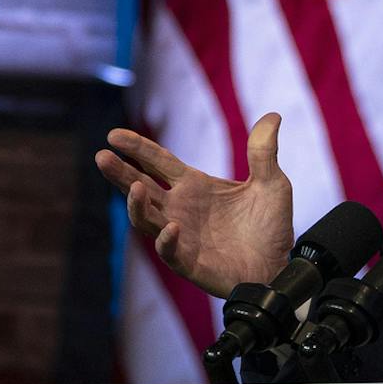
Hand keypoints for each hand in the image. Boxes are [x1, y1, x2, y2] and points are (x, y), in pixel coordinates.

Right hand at [96, 114, 294, 298]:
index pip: (157, 162)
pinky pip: (170, 251)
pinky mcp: (189, 262)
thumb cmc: (271, 227)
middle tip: (102, 157)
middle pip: (140, 187)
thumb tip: (273, 116)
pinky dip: (167, 240)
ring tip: (134, 187)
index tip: (113, 135)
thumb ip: (264, 152)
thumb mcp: (272, 183)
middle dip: (120, 173)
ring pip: (146, 220)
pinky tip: (173, 227)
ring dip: (136, 204)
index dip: (136, 148)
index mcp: (194, 186)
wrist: (280, 266)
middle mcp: (180, 209)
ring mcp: (181, 236)